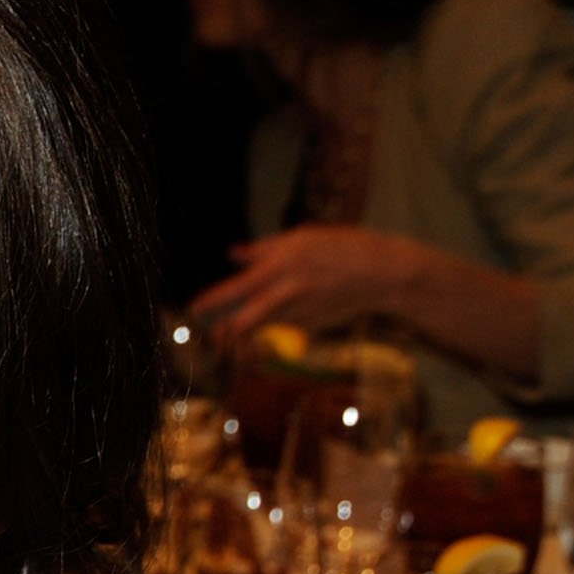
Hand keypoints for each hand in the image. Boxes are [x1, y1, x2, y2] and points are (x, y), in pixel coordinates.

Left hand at [190, 226, 433, 347]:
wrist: (381, 273)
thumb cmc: (341, 247)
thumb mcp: (302, 239)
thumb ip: (264, 250)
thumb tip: (233, 254)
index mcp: (279, 264)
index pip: (233, 290)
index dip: (208, 303)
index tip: (192, 310)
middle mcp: (285, 292)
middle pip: (240, 321)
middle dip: (218, 330)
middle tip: (206, 334)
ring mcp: (298, 313)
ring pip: (258, 329)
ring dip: (240, 333)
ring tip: (227, 333)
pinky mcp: (309, 326)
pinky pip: (281, 327)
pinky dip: (272, 326)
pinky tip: (277, 317)